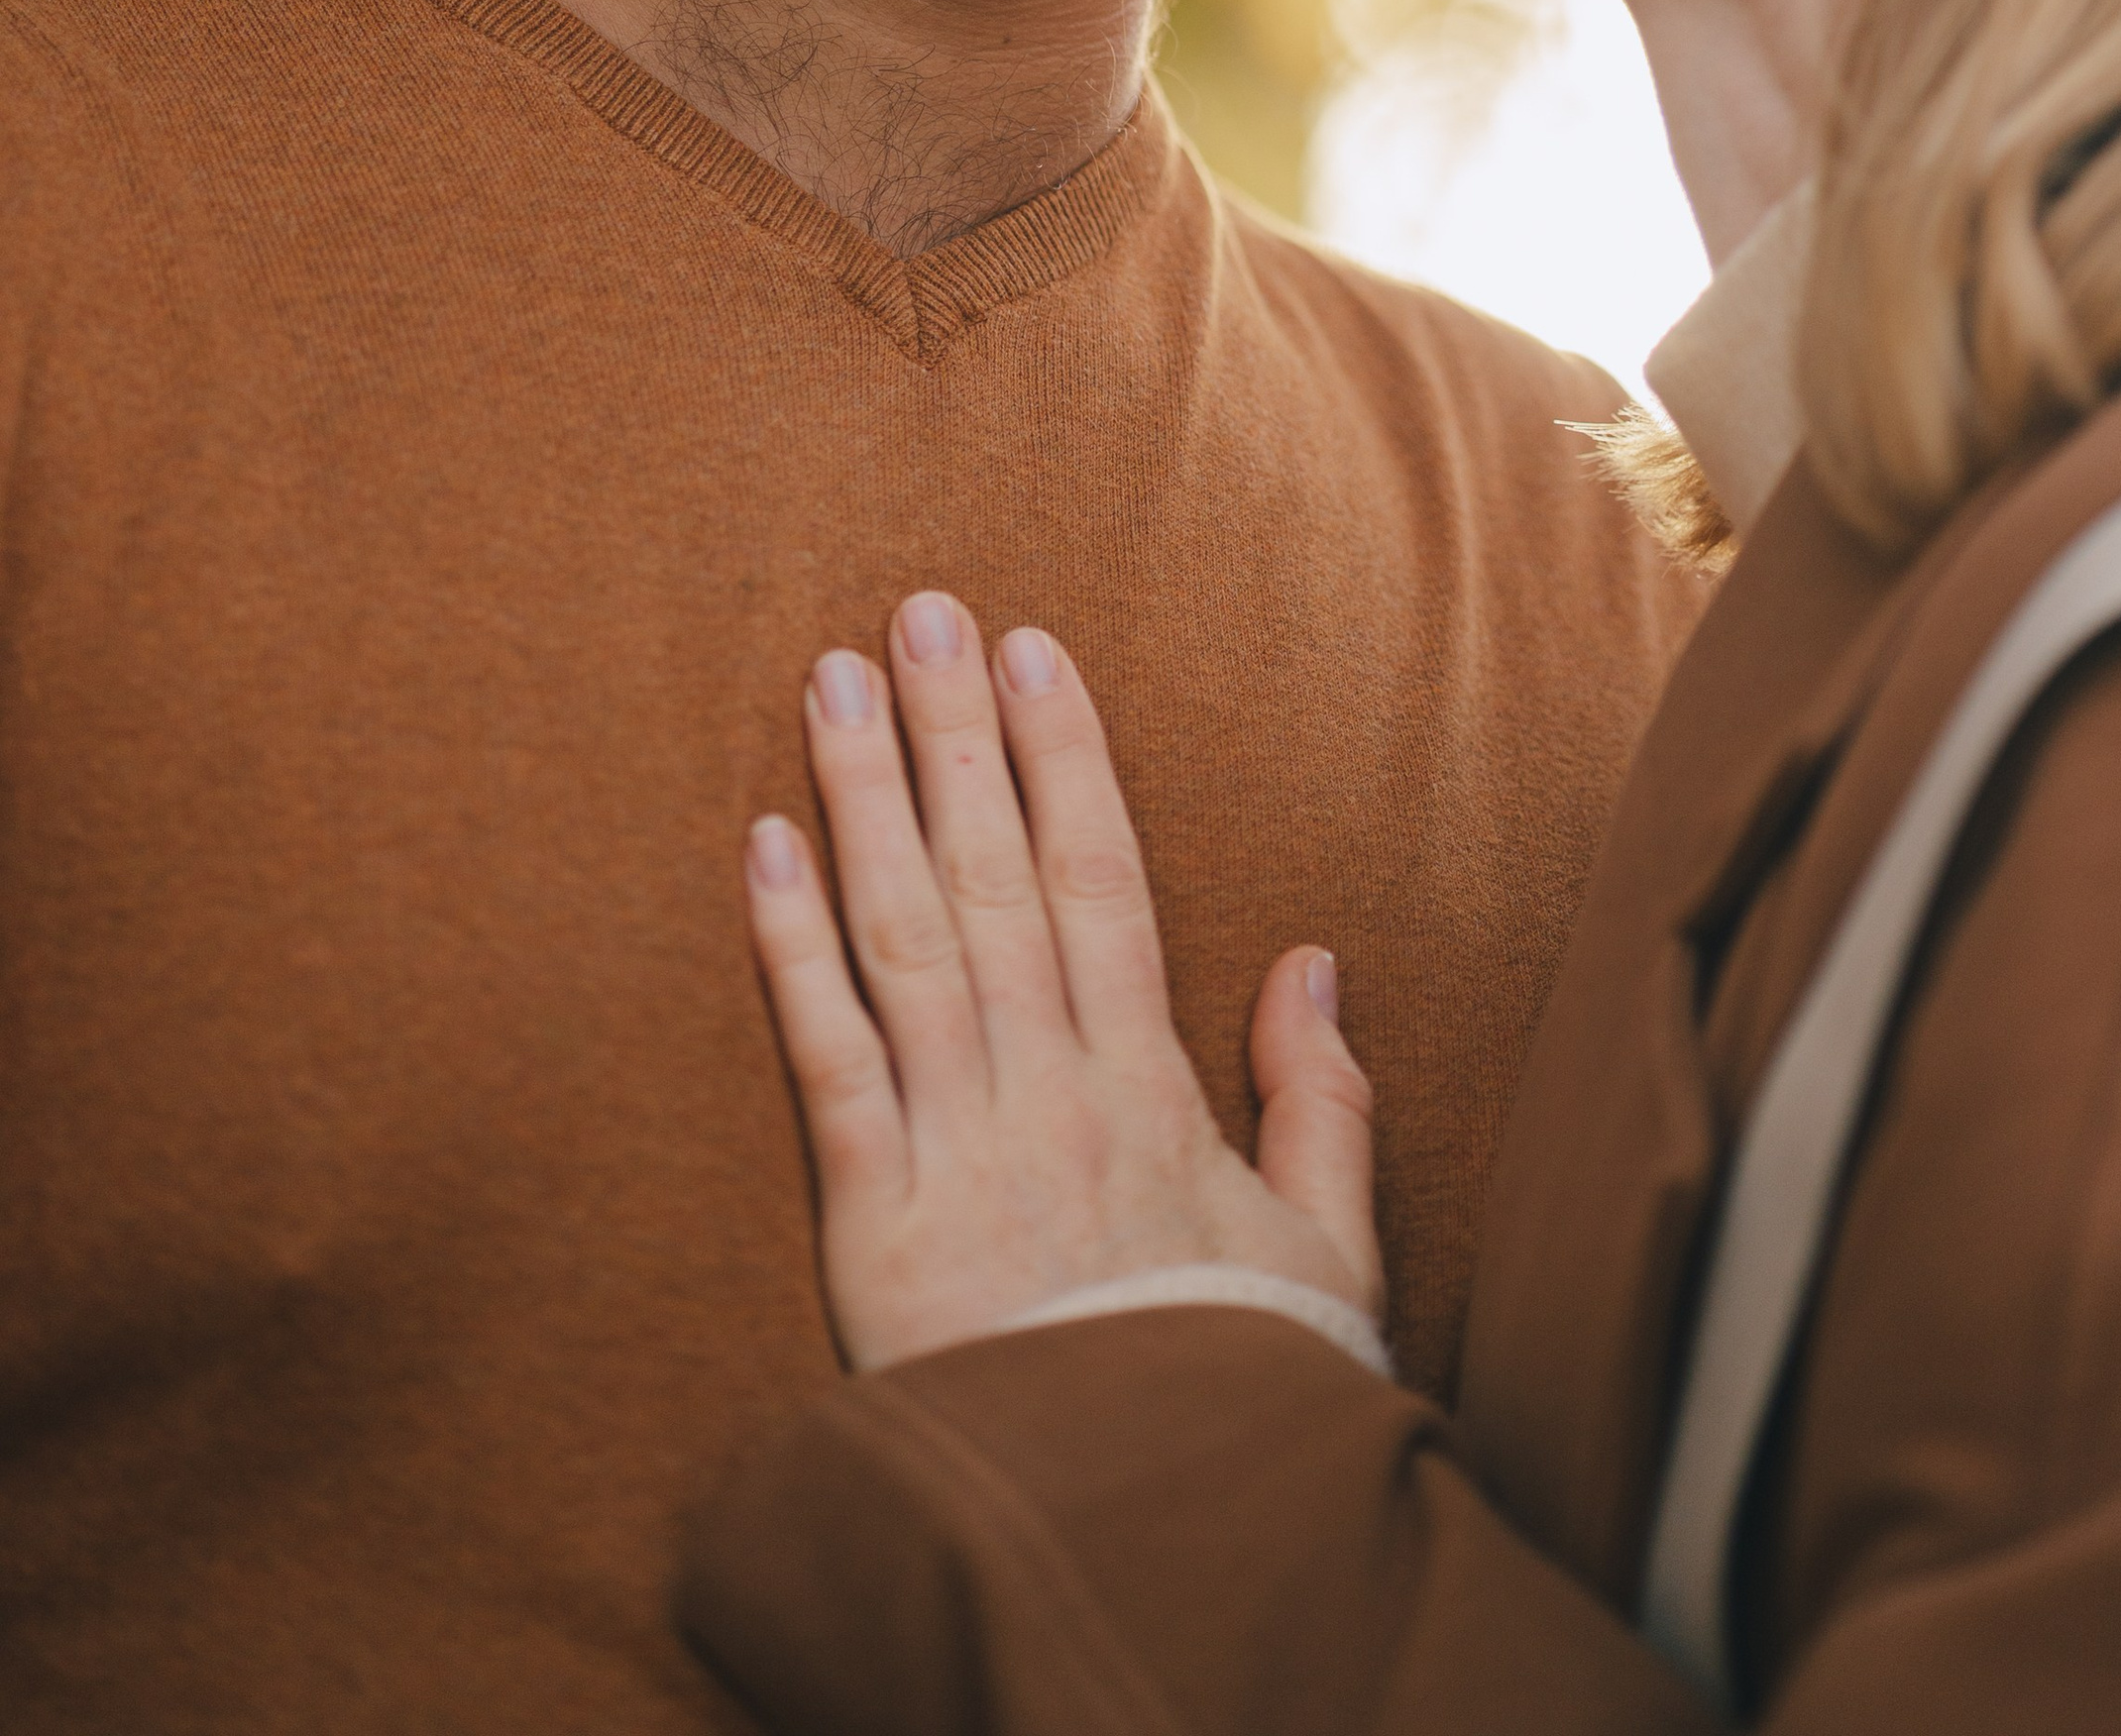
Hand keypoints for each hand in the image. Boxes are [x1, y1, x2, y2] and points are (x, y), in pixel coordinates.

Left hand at [744, 592, 1384, 1372]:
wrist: (1151, 1539)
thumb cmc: (1237, 1397)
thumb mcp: (1327, 1252)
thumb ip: (1319, 1102)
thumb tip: (1314, 961)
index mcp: (1151, 1090)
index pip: (1103, 882)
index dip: (1065, 758)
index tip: (1036, 653)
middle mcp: (1050, 1092)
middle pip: (997, 876)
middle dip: (956, 735)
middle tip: (922, 610)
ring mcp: (958, 1149)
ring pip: (906, 936)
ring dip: (866, 798)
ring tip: (834, 678)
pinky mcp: (872, 1225)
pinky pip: (826, 1060)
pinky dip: (791, 946)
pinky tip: (764, 844)